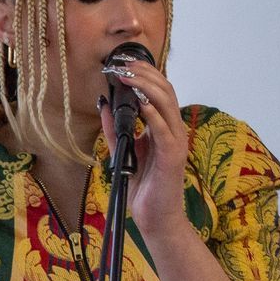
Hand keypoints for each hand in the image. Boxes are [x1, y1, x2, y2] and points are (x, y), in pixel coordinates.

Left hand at [98, 55, 189, 240]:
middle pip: (165, 91)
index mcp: (164, 127)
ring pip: (167, 104)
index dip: (143, 74)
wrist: (155, 217)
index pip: (159, 91)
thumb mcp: (124, 152)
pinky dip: (153, 115)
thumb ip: (115, 129)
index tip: (121, 64)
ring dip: (146, 87)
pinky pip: (164, 130)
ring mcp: (176, 142)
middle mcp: (173, 130)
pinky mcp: (173, 157)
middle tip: (121, 64)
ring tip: (128, 76)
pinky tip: (141, 104)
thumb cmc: (143, 187)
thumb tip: (104, 104)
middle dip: (143, 74)